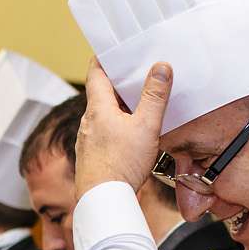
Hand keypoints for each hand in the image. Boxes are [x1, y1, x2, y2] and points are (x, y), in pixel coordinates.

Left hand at [75, 60, 170, 199]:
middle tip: (138, 74)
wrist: (103, 200)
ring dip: (119, 107)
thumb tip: (160, 67)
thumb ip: (154, 96)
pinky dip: (117, 126)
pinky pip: (104, 133)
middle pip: (102, 93)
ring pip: (104, 115)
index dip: (105, 58)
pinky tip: (131, 135)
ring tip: (140, 104)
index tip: (114, 49)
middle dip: (119, 84)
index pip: (96, 72)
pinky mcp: (91, 155)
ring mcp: (88, 139)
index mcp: (98, 108)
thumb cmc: (121, 165)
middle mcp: (88, 121)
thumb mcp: (146, 126)